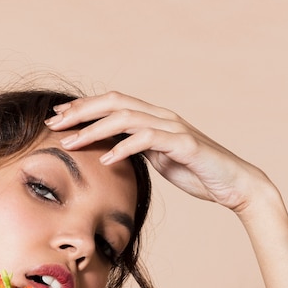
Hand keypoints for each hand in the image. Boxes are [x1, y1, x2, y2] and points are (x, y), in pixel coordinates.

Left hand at [45, 91, 276, 212]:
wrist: (233, 184)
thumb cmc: (196, 174)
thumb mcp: (159, 160)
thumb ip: (138, 150)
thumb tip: (111, 150)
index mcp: (154, 119)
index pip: (112, 104)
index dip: (83, 108)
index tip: (57, 118)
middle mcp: (162, 117)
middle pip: (114, 102)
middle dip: (81, 111)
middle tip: (54, 123)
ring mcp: (174, 128)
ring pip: (126, 118)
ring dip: (94, 130)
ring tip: (70, 143)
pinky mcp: (184, 145)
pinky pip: (148, 140)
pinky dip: (124, 148)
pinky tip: (105, 159)